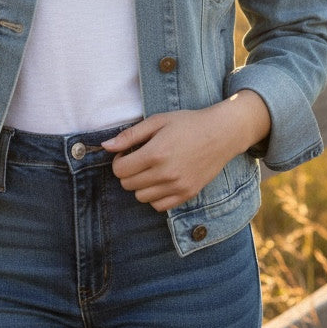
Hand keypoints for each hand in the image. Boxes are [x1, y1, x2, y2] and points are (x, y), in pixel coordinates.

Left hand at [102, 93, 269, 211]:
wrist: (220, 134)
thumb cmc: (187, 123)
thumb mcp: (157, 121)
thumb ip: (130, 135)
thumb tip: (105, 146)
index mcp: (155, 153)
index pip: (120, 170)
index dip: (119, 160)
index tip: (128, 152)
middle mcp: (165, 174)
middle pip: (128, 185)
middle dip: (128, 171)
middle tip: (139, 159)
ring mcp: (177, 187)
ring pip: (141, 197)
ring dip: (140, 184)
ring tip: (151, 169)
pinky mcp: (187, 194)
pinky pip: (159, 206)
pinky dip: (155, 196)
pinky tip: (161, 180)